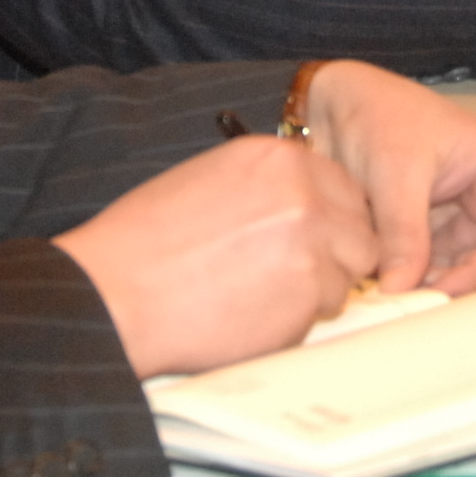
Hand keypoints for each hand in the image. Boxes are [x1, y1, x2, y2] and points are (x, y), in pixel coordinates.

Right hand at [54, 136, 378, 377]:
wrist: (116, 292)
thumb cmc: (144, 244)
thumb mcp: (208, 182)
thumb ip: (265, 187)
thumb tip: (302, 204)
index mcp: (274, 157)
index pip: (341, 186)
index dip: (329, 219)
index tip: (308, 239)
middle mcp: (303, 191)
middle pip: (359, 227)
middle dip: (335, 254)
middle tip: (289, 274)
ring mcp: (312, 241)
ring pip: (349, 272)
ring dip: (318, 289)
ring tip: (259, 295)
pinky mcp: (309, 292)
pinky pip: (326, 311)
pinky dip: (298, 319)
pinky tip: (252, 314)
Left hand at [297, 60, 475, 295]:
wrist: (338, 103)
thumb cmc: (376, 113)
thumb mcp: (393, 172)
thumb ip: (402, 233)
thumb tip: (403, 288)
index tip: (440, 295)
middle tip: (435, 310)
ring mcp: (473, 217)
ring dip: (449, 292)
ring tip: (412, 305)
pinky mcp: (444, 233)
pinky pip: (447, 272)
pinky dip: (428, 285)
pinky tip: (401, 294)